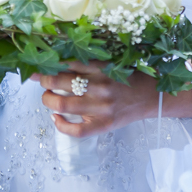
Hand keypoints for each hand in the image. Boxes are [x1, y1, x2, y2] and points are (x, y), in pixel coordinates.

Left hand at [38, 62, 158, 137]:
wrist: (151, 96)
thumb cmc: (129, 77)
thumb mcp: (111, 64)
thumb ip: (89, 63)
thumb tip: (59, 61)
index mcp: (102, 67)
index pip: (67, 62)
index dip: (50, 63)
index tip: (40, 63)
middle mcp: (100, 86)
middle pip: (59, 82)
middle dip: (44, 80)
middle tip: (41, 79)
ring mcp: (101, 107)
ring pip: (62, 104)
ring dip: (47, 99)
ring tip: (47, 97)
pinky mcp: (103, 125)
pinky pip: (76, 130)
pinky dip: (60, 125)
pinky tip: (56, 118)